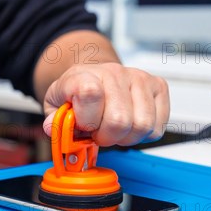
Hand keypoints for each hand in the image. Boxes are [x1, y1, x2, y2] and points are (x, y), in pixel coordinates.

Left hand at [42, 63, 168, 145]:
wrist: (95, 75)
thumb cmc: (77, 93)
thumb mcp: (55, 104)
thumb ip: (53, 120)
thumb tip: (52, 128)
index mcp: (85, 75)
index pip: (90, 95)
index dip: (87, 121)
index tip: (83, 127)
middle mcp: (115, 72)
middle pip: (120, 121)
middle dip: (107, 137)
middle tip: (99, 132)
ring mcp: (140, 78)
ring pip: (142, 126)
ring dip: (127, 137)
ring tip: (114, 128)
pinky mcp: (158, 87)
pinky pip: (157, 127)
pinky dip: (143, 135)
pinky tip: (130, 125)